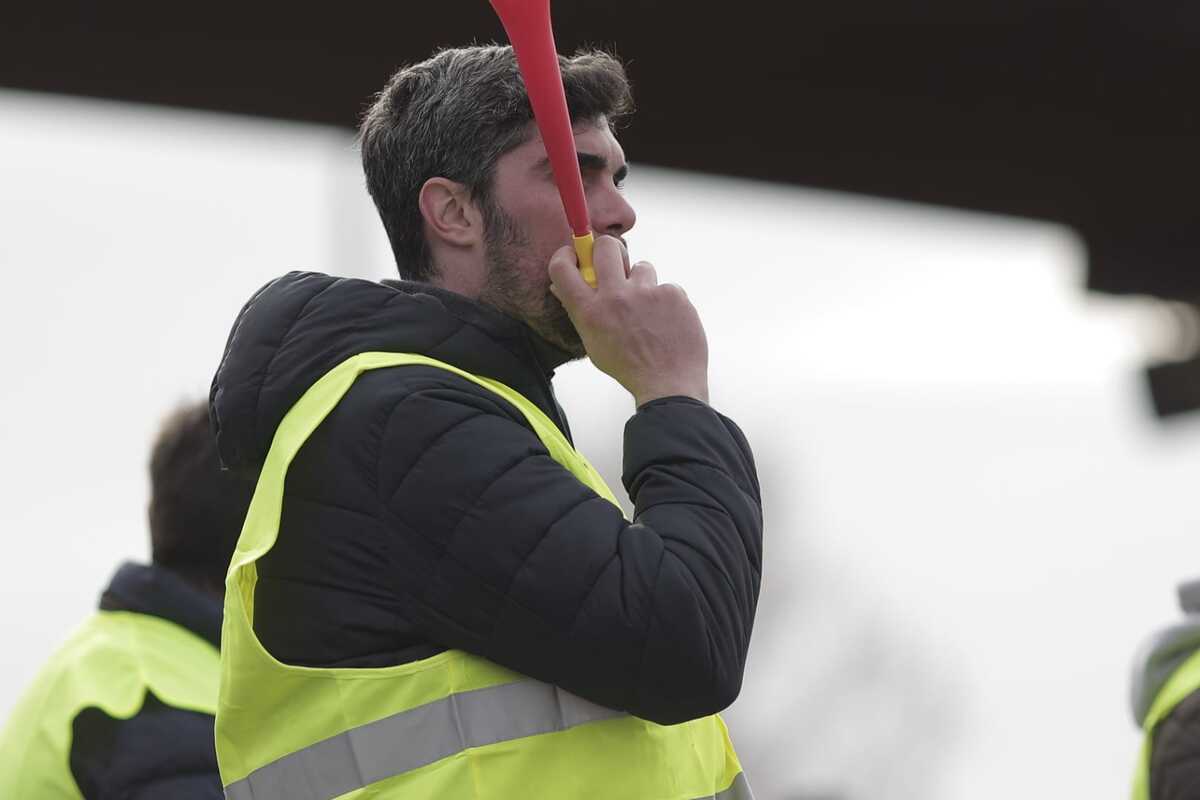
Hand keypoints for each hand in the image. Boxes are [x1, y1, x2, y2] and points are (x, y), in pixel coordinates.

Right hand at [549, 236, 708, 406]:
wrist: (668, 384)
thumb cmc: (628, 368)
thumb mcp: (592, 343)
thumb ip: (580, 312)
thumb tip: (562, 287)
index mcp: (589, 311)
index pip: (562, 267)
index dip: (567, 255)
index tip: (575, 256)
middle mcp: (615, 297)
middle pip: (606, 246)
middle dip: (608, 251)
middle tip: (615, 266)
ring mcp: (646, 293)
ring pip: (642, 266)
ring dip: (642, 283)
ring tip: (647, 310)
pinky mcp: (672, 294)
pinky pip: (666, 287)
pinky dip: (666, 301)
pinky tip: (666, 322)